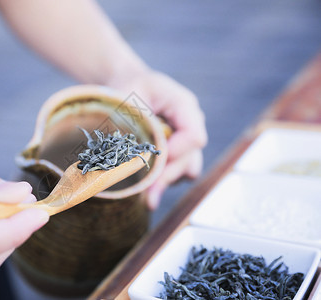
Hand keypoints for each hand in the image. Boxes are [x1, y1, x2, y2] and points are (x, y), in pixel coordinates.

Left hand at [108, 70, 207, 208]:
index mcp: (184, 105)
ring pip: (188, 170)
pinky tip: (146, 186)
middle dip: (167, 177)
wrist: (128, 83)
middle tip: (147, 197)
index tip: (150, 160)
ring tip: (147, 196)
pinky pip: (179, 172)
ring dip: (167, 181)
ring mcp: (185, 139)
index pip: (193, 136)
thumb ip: (137, 122)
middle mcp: (190, 123)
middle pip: (191, 159)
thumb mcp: (128, 95)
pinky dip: (164, 180)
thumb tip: (138, 155)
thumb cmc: (128, 86)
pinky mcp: (178, 150)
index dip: (175, 153)